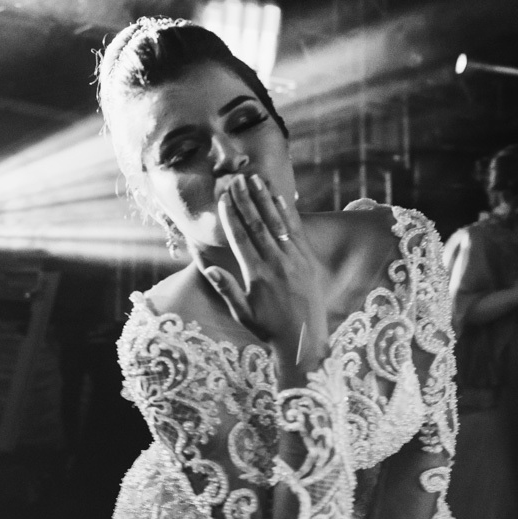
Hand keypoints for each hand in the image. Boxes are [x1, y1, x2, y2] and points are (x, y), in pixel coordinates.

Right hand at [199, 174, 326, 370]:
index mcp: (258, 275)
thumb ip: (227, 288)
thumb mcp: (242, 313)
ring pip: (277, 222)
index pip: (241, 238)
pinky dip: (287, 212)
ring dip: (265, 199)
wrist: (304, 339)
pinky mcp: (307, 259)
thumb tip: (210, 268)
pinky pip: (295, 230)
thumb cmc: (268, 328)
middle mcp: (277, 262)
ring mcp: (295, 259)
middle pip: (258, 224)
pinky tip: (279, 197)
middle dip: (246, 200)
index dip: (231, 216)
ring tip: (256, 180)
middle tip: (237, 180)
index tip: (224, 199)